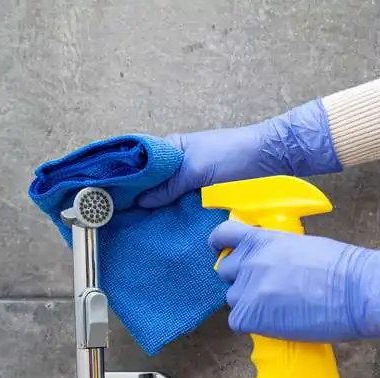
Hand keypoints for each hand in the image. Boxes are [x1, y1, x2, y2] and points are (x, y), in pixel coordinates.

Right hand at [137, 99, 341, 208]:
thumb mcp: (197, 169)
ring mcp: (188, 177)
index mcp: (170, 147)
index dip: (122, 179)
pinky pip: (178, 202)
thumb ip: (168, 185)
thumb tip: (140, 201)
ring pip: (162, 194)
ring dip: (152, 208)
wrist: (271, 156)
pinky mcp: (200, 191)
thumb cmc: (234, 154)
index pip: (136, 162)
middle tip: (117, 217)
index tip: (108, 197)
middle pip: (147, 182)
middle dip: (134, 197)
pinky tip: (160, 226)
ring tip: (133, 226)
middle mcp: (175, 162)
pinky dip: (169, 212)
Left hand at [208, 221, 379, 340]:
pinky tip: (276, 323)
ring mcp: (248, 289)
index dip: (219, 244)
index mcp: (264, 239)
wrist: (358, 291)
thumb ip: (278, 253)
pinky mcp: (250, 315)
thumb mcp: (303, 246)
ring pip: (233, 299)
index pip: (224, 234)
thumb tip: (271, 267)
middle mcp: (250, 261)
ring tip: (279, 308)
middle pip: (227, 271)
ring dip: (249, 304)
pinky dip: (253, 324)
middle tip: (265, 289)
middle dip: (241, 279)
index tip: (219, 250)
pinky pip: (239, 322)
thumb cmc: (344, 270)